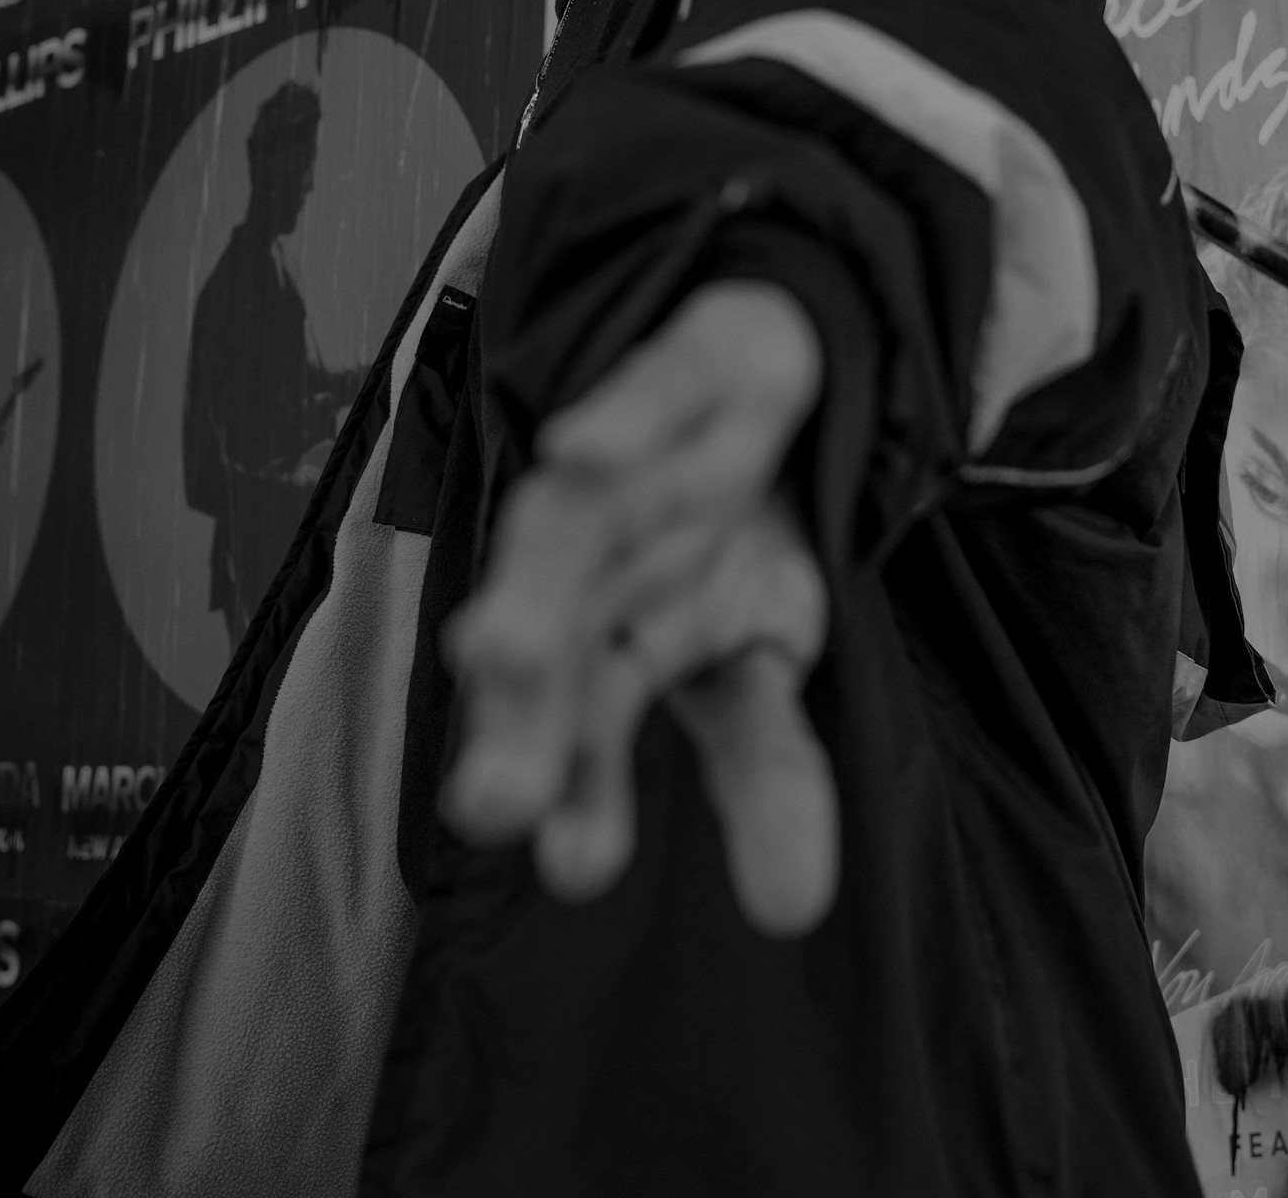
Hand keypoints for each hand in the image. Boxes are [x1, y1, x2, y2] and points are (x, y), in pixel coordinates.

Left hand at [443, 282, 839, 933]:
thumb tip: (793, 912)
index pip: (591, 727)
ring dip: (536, 584)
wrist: (749, 375)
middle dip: (523, 720)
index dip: (582, 790)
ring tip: (497, 653)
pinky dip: (616, 424)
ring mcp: (636, 466)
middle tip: (495, 805)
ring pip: (574, 524)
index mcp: (614, 638)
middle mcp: (601, 561)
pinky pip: (652, 395)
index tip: (571, 870)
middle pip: (555, 639)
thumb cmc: (722, 543)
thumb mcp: (762, 660)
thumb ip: (768, 780)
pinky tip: (578, 453)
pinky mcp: (686, 376)